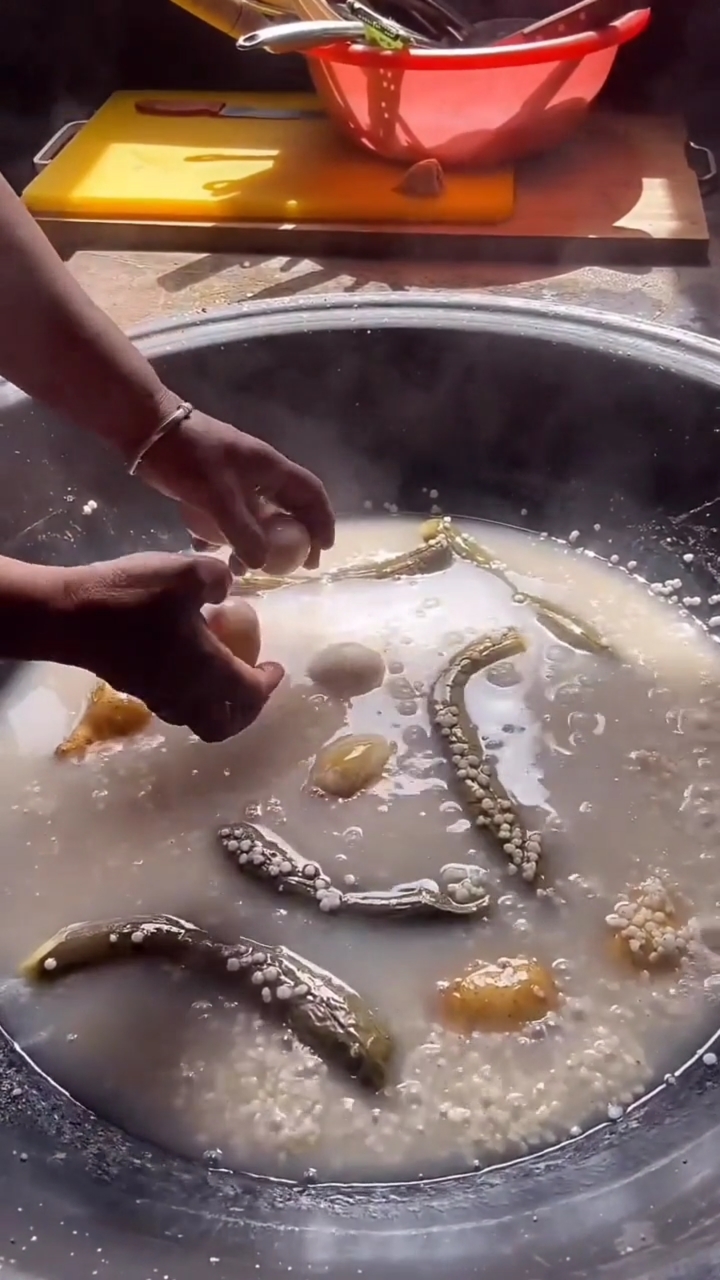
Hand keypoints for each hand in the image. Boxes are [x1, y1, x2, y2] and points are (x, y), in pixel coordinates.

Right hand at [61, 552, 283, 741]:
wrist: (67, 615)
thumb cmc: (130, 597)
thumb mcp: (184, 572)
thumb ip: (216, 577)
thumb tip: (227, 587)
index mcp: (207, 672)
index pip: (250, 694)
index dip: (268, 684)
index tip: (276, 667)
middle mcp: (185, 694)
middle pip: (223, 724)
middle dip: (245, 710)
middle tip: (253, 684)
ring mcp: (156, 695)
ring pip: (196, 718)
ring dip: (217, 704)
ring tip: (223, 672)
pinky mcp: (133, 687)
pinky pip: (174, 705)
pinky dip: (192, 694)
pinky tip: (187, 661)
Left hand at [138, 409, 334, 570]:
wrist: (147, 429)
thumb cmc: (189, 456)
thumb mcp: (218, 496)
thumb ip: (243, 531)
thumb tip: (263, 564)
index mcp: (270, 468)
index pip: (311, 493)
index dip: (322, 520)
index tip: (323, 548)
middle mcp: (258, 474)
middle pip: (287, 508)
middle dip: (292, 538)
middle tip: (292, 566)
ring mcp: (234, 480)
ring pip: (256, 516)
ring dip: (255, 543)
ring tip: (244, 569)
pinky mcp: (210, 486)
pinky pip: (227, 516)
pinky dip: (224, 535)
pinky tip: (208, 551)